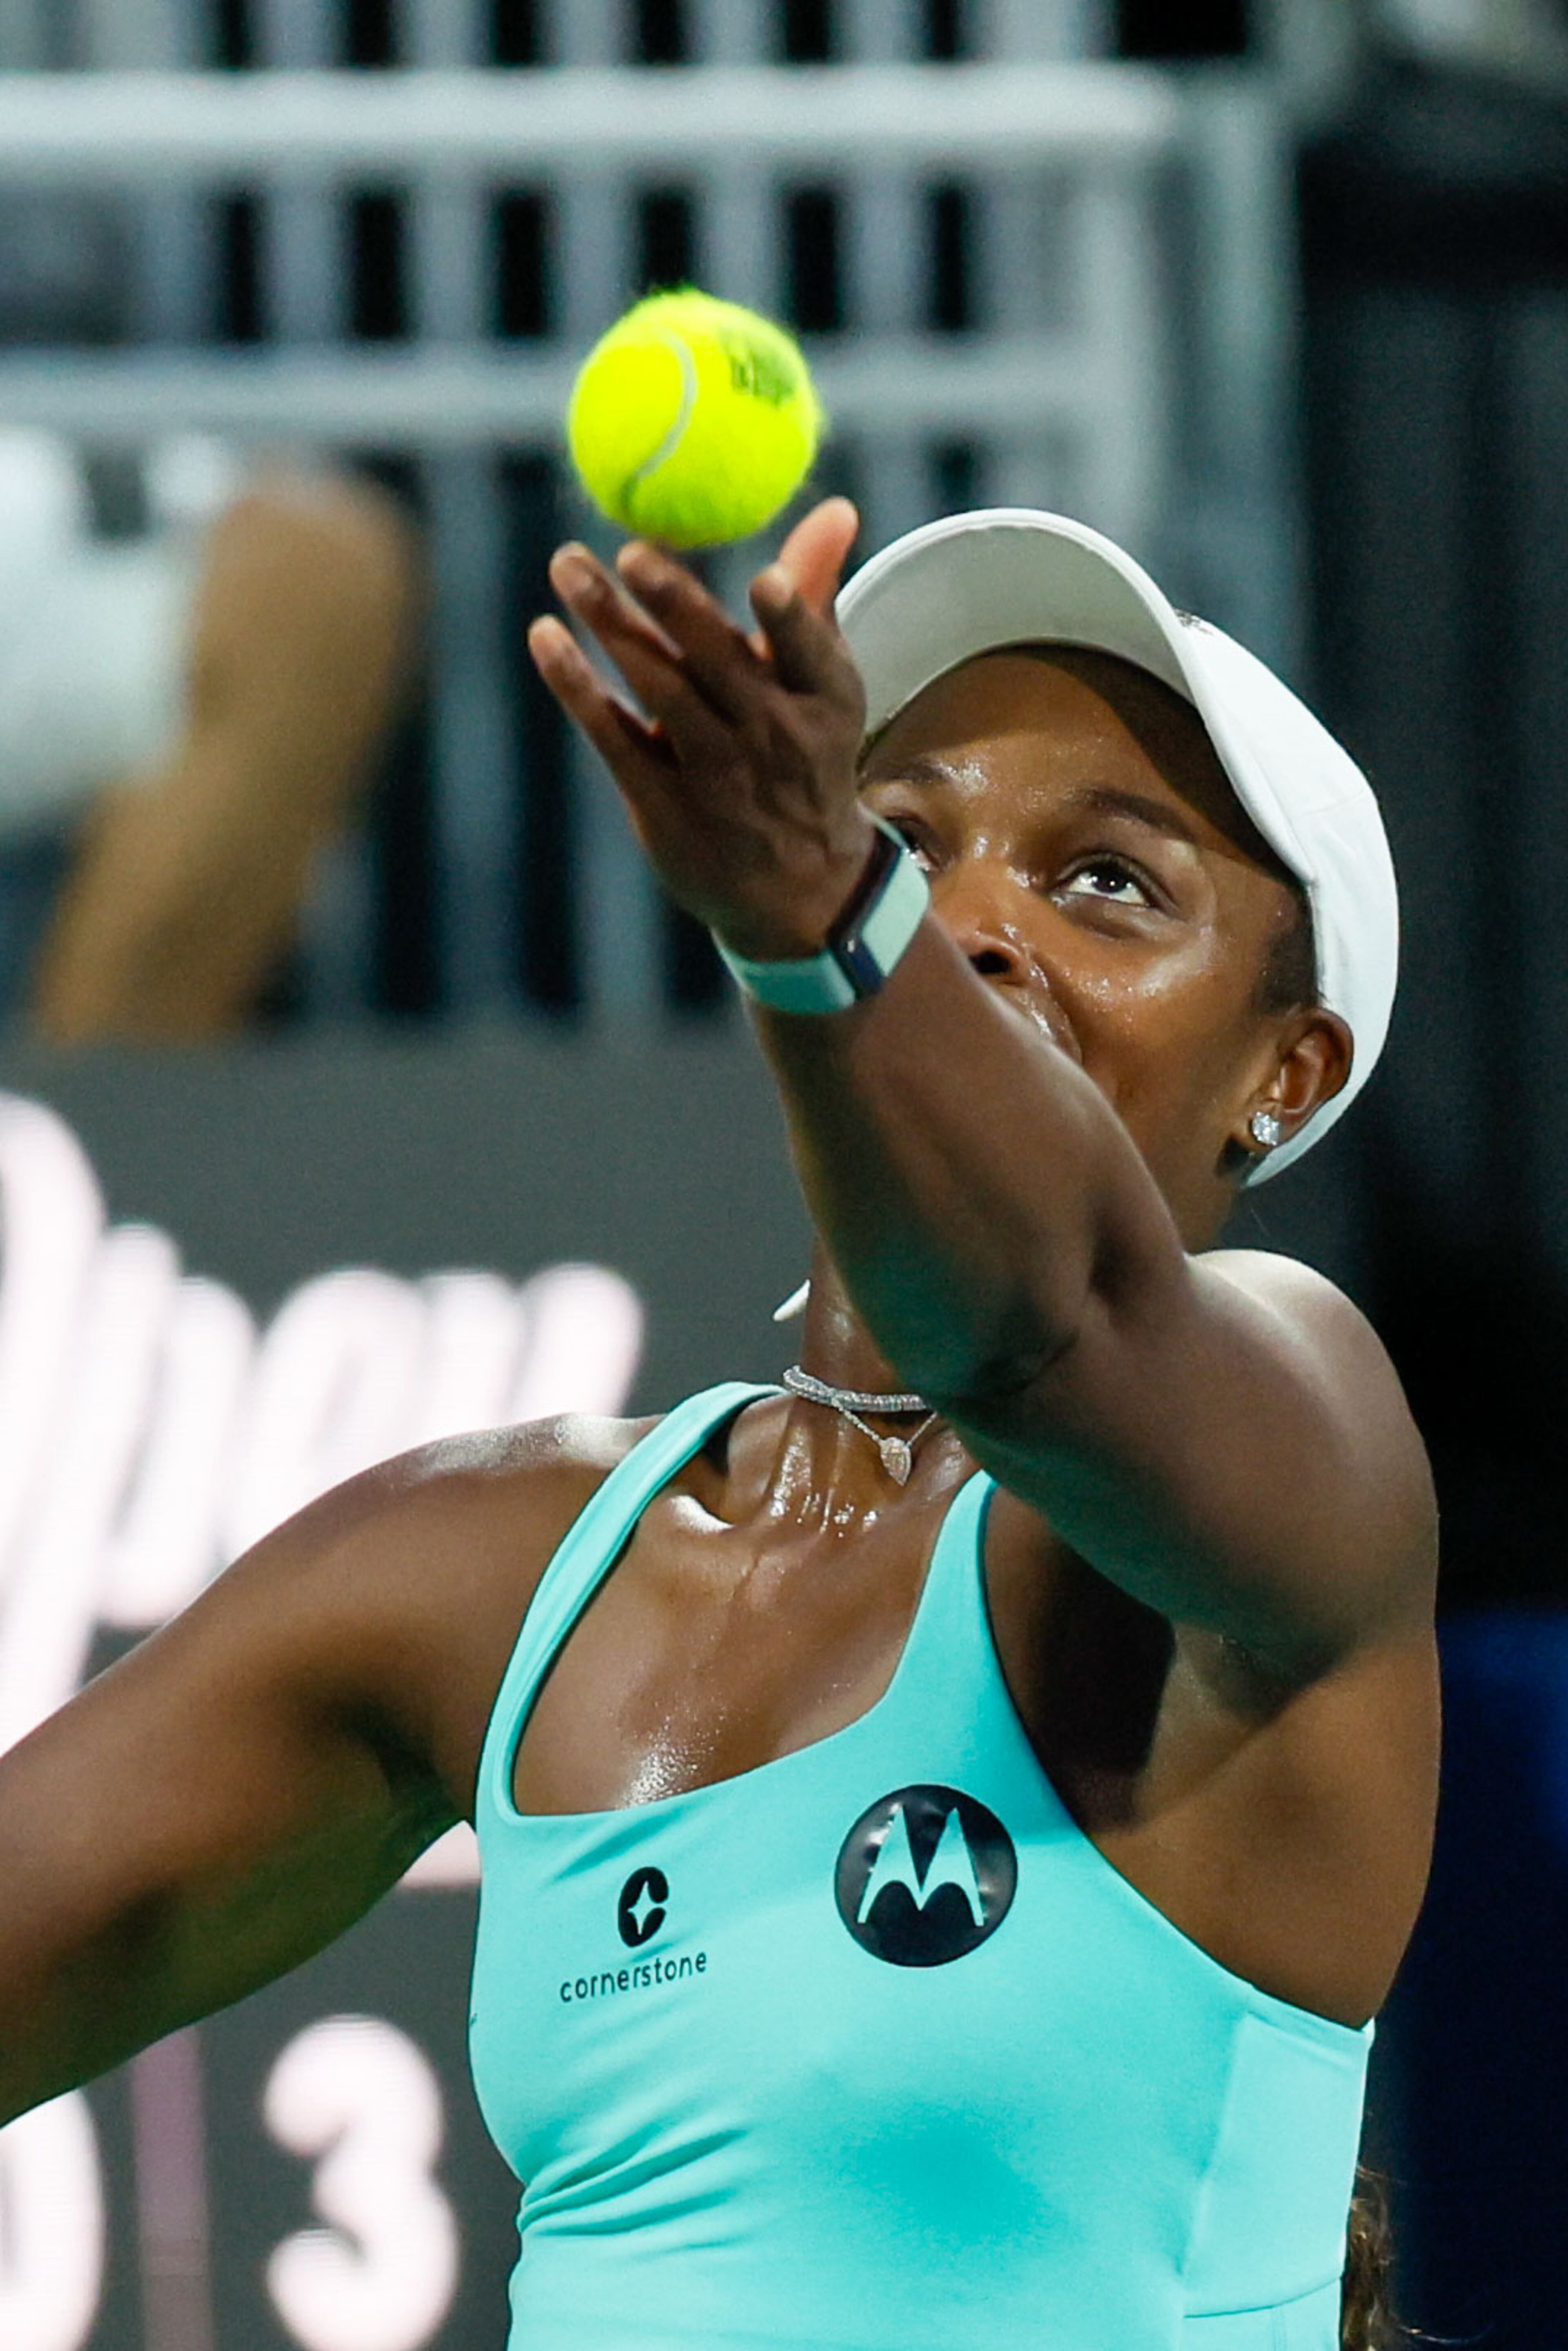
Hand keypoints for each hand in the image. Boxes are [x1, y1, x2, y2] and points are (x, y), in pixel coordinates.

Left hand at [527, 497, 873, 959]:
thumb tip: (837, 507)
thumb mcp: (823, 687)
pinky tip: (546, 636)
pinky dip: (577, 686)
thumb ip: (814, 595)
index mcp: (825, 703)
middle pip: (719, 664)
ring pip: (658, 689)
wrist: (798, 889)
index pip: (811, 655)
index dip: (790, 620)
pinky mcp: (663, 805)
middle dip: (676, 605)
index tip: (765, 579)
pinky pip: (612, 736)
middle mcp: (773, 739)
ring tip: (568, 565)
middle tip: (632, 552)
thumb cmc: (805, 757)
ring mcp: (716, 776)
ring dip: (611, 623)